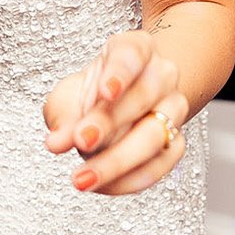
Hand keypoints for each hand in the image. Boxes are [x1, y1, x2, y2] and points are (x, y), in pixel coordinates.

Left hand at [42, 30, 188, 194]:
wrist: (122, 104)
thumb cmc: (92, 95)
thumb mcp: (70, 96)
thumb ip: (63, 118)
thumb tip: (57, 142)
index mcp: (136, 49)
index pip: (131, 54)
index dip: (119, 73)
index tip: (104, 91)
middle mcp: (162, 74)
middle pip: (143, 97)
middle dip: (109, 123)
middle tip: (80, 141)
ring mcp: (174, 107)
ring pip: (154, 135)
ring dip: (117, 160)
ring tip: (82, 178)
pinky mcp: (177, 141)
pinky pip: (160, 165)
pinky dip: (129, 180)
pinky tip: (102, 186)